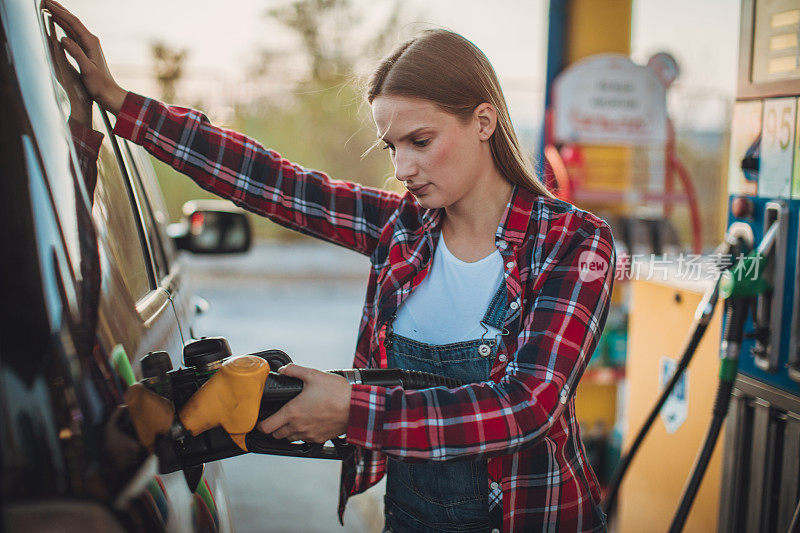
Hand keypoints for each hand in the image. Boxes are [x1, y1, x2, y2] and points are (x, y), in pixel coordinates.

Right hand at [43, 0, 127, 114]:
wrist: (109, 93)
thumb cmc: (99, 84)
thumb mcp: (87, 70)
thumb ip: (76, 53)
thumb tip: (63, 38)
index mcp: (91, 43)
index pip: (73, 22)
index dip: (60, 12)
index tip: (47, 3)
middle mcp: (90, 41)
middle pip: (72, 21)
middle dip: (59, 10)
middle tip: (45, 0)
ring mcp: (88, 45)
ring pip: (72, 27)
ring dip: (60, 17)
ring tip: (48, 8)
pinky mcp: (86, 51)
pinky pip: (72, 34)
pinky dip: (63, 27)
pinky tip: (57, 24)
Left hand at [256, 364, 351, 443]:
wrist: (357, 407)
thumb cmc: (337, 392)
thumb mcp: (313, 375)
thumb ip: (294, 370)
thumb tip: (283, 370)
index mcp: (292, 412)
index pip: (267, 427)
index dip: (260, 424)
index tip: (261, 420)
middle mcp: (298, 427)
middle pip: (276, 435)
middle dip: (273, 428)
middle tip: (276, 418)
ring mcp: (309, 434)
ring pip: (290, 438)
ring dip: (287, 431)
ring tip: (293, 420)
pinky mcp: (320, 439)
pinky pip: (305, 440)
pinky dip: (302, 434)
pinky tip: (308, 422)